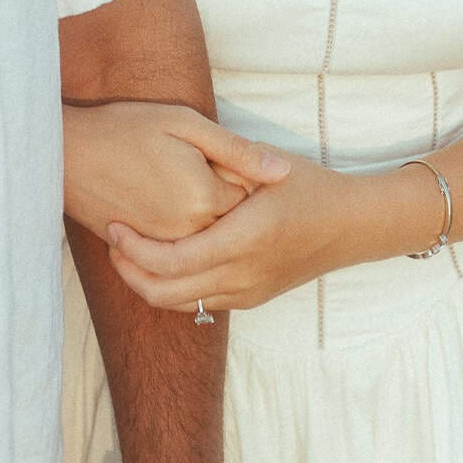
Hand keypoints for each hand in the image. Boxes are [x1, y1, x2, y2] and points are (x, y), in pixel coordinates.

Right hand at [63, 101, 289, 242]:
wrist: (64, 153)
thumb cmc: (124, 128)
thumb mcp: (183, 123)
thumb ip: (235, 150)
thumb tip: (284, 172)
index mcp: (204, 200)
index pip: (249, 198)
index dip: (240, 173)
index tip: (221, 154)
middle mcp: (189, 233)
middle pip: (231, 224)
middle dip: (227, 198)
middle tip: (196, 165)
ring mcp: (165, 248)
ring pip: (207, 240)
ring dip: (206, 219)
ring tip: (179, 182)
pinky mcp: (145, 253)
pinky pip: (180, 252)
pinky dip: (183, 233)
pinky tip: (166, 200)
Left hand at [107, 150, 363, 310]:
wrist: (351, 226)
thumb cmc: (308, 185)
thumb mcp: (267, 163)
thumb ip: (225, 163)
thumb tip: (178, 159)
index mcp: (245, 238)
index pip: (173, 259)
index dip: (135, 248)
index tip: (114, 225)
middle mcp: (244, 274)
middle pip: (167, 292)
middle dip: (129, 271)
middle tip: (111, 242)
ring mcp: (248, 292)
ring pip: (180, 304)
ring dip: (147, 282)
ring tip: (128, 250)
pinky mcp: (251, 299)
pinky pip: (200, 302)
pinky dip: (173, 286)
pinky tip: (161, 258)